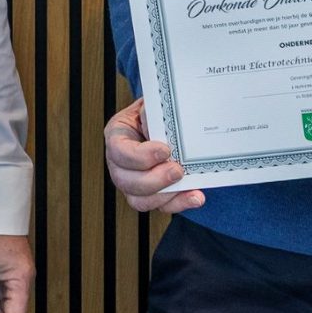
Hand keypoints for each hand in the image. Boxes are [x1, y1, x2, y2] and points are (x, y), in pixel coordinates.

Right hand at [102, 98, 204, 214]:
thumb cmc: (155, 114)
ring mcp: (131, 182)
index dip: (140, 156)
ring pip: (139, 200)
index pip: (119, 151)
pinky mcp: (148, 195)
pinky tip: (195, 197)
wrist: (164, 122)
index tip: (165, 150)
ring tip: (189, 187)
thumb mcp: (151, 105)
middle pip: (125, 181)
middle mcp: (118, 164)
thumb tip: (161, 120)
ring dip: (165, 196)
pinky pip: (159, 207)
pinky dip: (178, 204)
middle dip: (154, 180)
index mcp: (117, 137)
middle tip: (177, 170)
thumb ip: (153, 111)